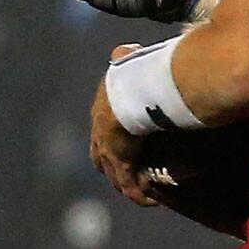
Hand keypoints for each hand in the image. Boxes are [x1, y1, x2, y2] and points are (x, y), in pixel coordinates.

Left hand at [91, 45, 158, 206]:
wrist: (132, 90)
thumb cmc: (134, 72)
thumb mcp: (128, 61)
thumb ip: (126, 56)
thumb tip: (126, 48)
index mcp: (102, 108)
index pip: (100, 127)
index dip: (108, 136)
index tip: (121, 141)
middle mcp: (100, 131)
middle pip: (100, 154)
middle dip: (110, 162)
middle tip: (126, 169)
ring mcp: (109, 150)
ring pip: (113, 172)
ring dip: (124, 181)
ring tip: (140, 188)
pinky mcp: (121, 163)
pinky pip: (129, 185)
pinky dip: (138, 193)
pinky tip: (148, 200)